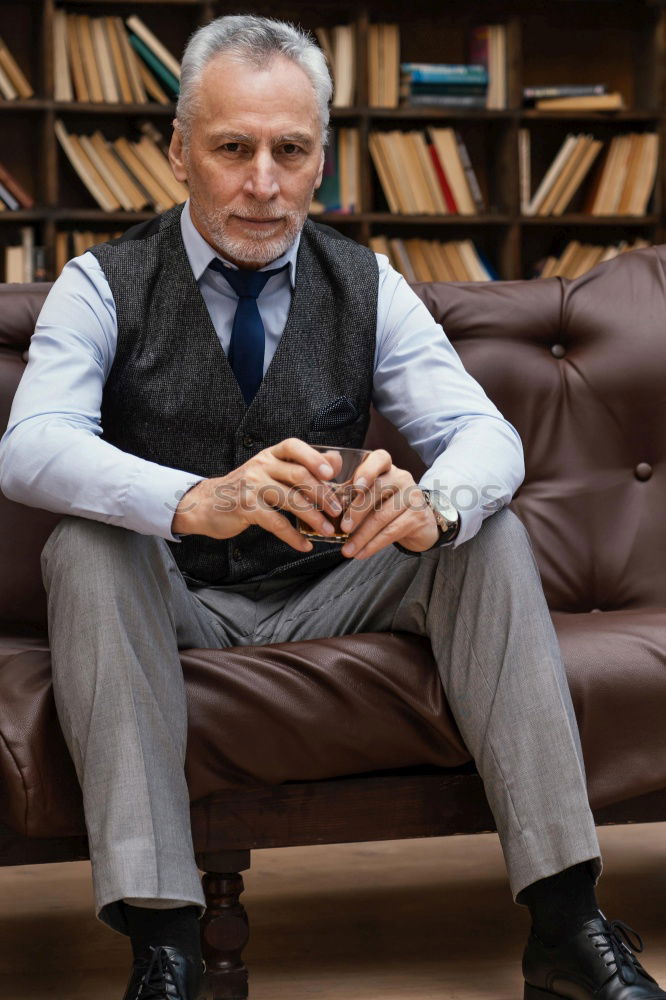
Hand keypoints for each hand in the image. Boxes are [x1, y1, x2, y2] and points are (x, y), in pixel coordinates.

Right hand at [171, 438, 343, 550]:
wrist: (206, 503)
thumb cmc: (246, 488)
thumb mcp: (270, 471)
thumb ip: (301, 466)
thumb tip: (336, 461)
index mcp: (270, 455)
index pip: (293, 446)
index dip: (314, 457)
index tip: (332, 473)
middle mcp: (261, 466)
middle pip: (298, 475)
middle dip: (322, 494)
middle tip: (337, 511)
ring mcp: (252, 486)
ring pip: (290, 499)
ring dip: (313, 517)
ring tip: (328, 530)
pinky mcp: (246, 508)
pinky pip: (276, 522)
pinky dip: (293, 536)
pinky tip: (304, 544)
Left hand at [338, 449, 438, 558]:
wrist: (418, 522)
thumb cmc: (385, 505)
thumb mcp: (369, 494)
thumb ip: (349, 491)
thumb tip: (324, 502)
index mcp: (386, 467)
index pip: (380, 458)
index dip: (367, 470)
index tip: (355, 486)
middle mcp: (401, 477)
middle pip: (377, 490)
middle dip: (356, 511)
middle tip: (343, 529)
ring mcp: (412, 496)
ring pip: (382, 516)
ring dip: (361, 536)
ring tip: (347, 550)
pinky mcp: (417, 517)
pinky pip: (391, 532)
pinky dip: (373, 545)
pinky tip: (361, 553)